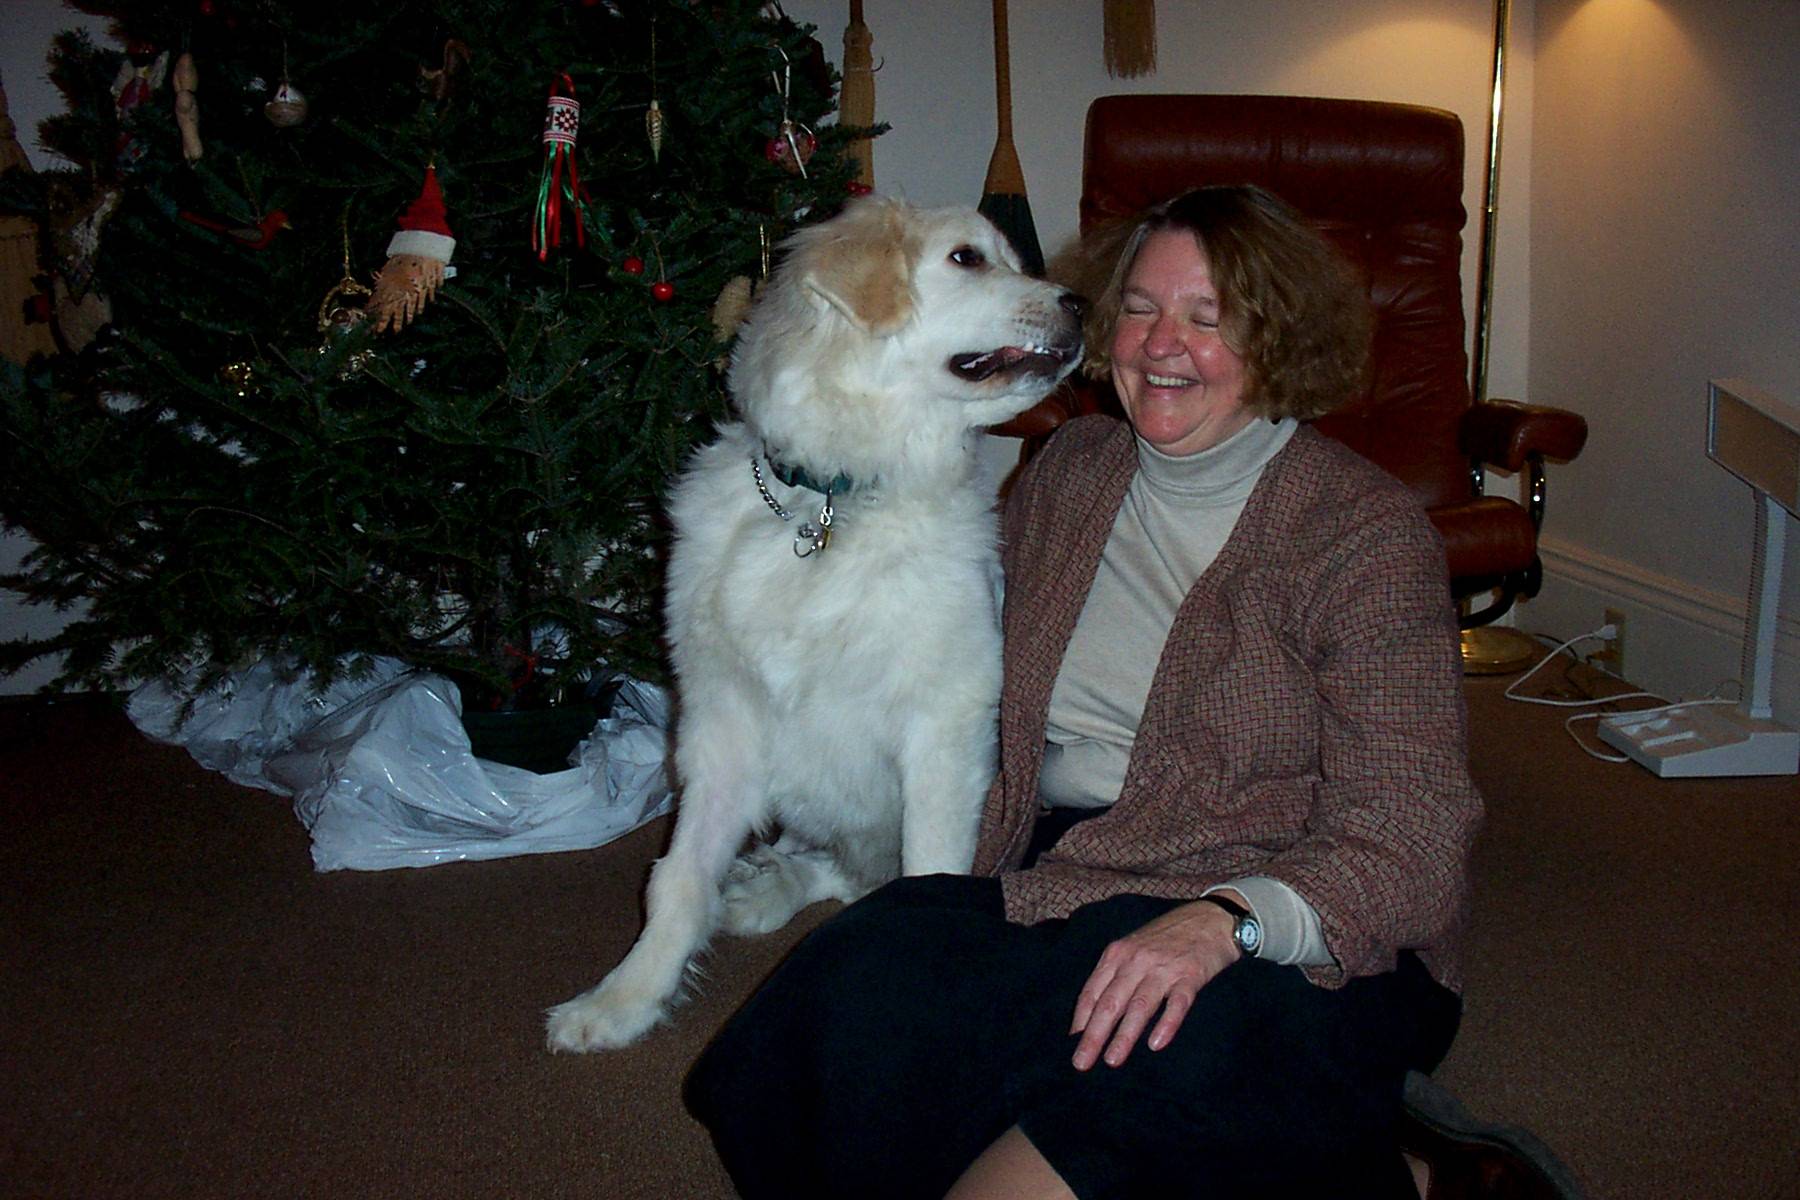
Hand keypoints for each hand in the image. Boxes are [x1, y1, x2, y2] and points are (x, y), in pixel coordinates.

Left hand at [1069, 897, 1241, 1070]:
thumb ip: (1116, 975)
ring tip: (1112, 1061)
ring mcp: (1164, 968)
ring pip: (1139, 1005)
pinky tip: (1156, 1044)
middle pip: (1110, 1002)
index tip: (1071, 1044)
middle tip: (1082, 1063)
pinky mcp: (1191, 975)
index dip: (1081, 1019)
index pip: (1093, 991)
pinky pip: (1177, 1003)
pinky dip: (1166, 1024)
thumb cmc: (1166, 938)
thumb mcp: (1133, 948)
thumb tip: (1094, 1014)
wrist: (1210, 918)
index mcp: (1117, 954)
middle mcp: (1136, 960)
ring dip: (1124, 1035)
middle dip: (1094, 1035)